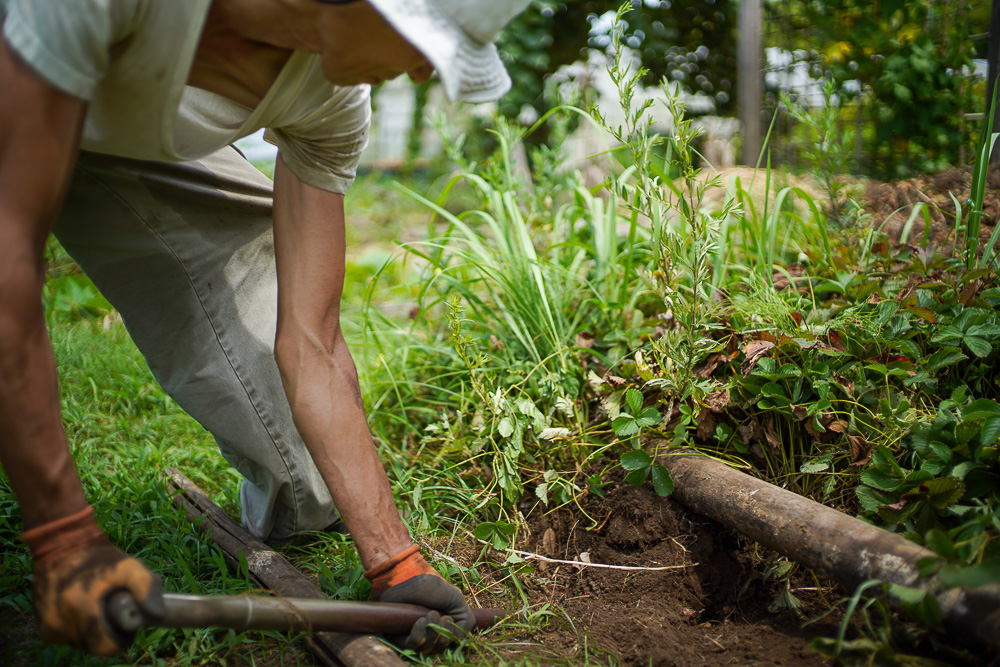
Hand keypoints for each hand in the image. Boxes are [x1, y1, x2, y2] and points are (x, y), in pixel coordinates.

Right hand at [21, 506, 164, 655]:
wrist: (62, 546)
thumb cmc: (99, 558)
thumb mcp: (127, 565)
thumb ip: (146, 587)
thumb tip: (157, 614)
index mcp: (79, 606)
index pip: (105, 646)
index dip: (121, 637)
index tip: (125, 620)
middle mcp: (58, 621)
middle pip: (94, 646)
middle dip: (107, 632)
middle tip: (111, 609)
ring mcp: (48, 626)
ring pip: (81, 642)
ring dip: (92, 629)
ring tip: (95, 604)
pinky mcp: (43, 627)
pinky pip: (68, 637)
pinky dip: (78, 627)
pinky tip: (81, 607)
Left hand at [366, 544, 473, 653]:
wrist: (404, 581)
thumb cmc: (430, 588)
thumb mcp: (455, 598)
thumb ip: (466, 619)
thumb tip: (459, 639)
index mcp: (448, 626)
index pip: (457, 641)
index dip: (456, 635)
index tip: (449, 619)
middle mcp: (435, 635)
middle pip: (445, 647)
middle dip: (445, 634)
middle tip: (441, 617)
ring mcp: (420, 638)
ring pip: (431, 649)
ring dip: (433, 632)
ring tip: (429, 615)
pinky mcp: (404, 640)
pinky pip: (415, 646)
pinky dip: (420, 634)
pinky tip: (420, 621)